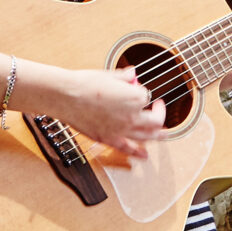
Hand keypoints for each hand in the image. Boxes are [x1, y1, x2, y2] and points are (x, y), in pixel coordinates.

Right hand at [43, 65, 169, 168]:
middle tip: (159, 108)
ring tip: (165, 134)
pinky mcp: (109, 139)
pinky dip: (137, 153)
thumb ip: (125, 77)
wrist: (66, 96)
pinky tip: (144, 156)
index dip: (140, 91)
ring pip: (147, 136)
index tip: (134, 88)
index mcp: (136, 98)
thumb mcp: (109, 74)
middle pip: (155, 119)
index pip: (146, 96)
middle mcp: (133, 116)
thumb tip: (132, 74)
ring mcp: (122, 130)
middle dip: (160, 113)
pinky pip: (127, 148)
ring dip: (159, 135)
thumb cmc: (85, 83)